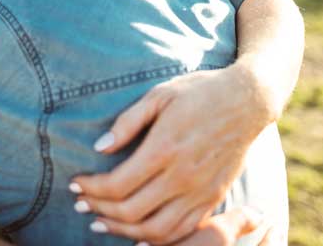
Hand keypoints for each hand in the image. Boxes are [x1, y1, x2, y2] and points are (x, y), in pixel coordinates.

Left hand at [70, 66, 268, 243]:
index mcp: (164, 148)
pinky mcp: (213, 198)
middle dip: (98, 210)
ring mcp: (200, 192)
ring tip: (100, 222)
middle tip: (79, 204)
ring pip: (156, 230)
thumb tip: (100, 147)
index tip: (75, 184)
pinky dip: (156, 238)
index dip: (91, 188)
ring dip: (123, 231)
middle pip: (131, 211)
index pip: (118, 184)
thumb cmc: (199, 91)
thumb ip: (128, 122)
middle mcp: (182, 176)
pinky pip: (183, 231)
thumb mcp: (159, 94)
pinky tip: (138, 233)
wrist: (247, 101)